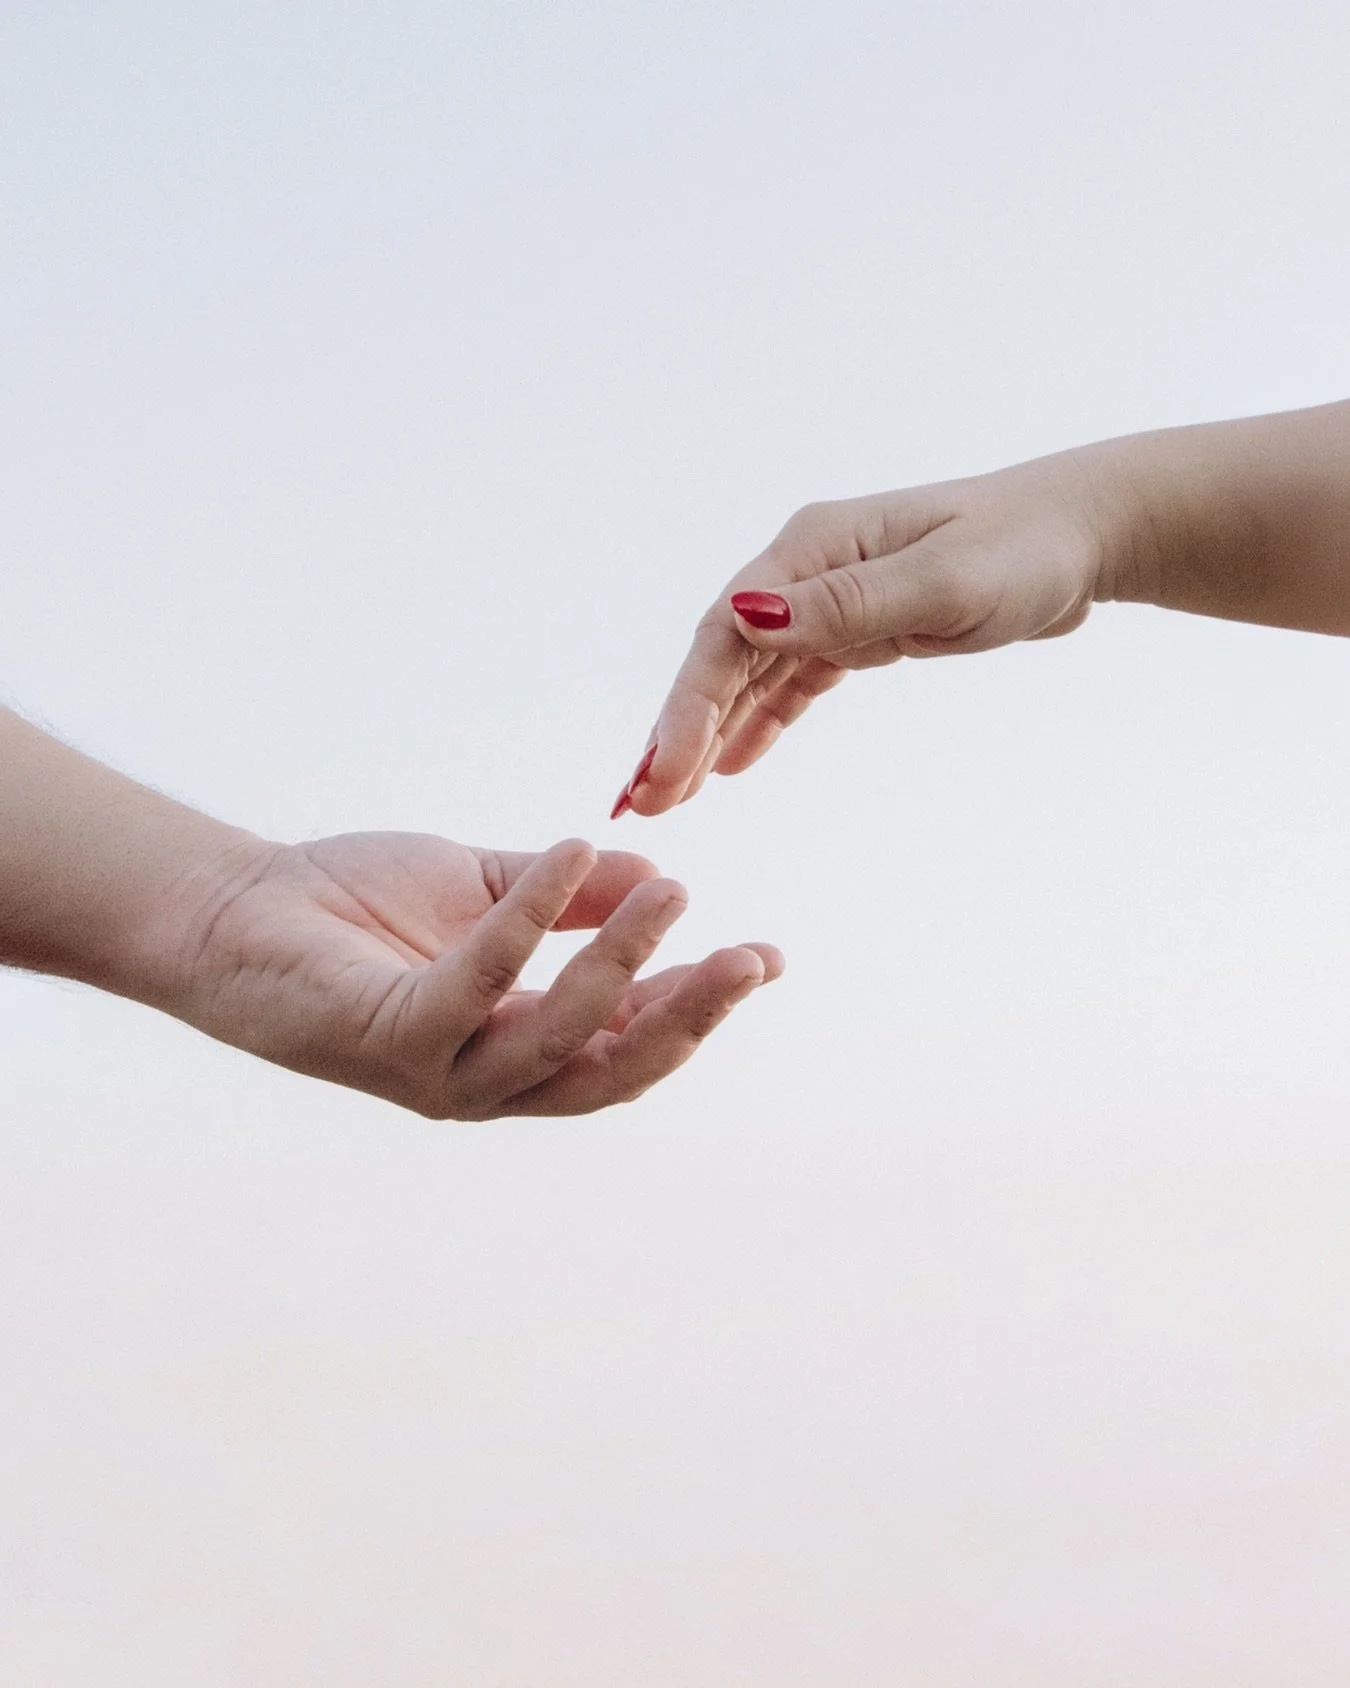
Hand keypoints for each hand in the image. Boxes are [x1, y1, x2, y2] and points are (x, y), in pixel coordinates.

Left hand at [161, 832, 781, 1118]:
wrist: (234, 907)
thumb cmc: (355, 906)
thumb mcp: (486, 892)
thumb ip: (569, 898)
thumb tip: (656, 876)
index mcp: (515, 1048)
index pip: (626, 1045)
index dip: (698, 1008)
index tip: (766, 956)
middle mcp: (485, 1079)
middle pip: (612, 1071)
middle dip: (690, 1018)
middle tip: (752, 957)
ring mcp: (439, 1069)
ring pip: (559, 1039)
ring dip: (625, 967)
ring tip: (677, 895)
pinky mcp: (391, 1036)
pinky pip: (480, 981)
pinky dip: (533, 921)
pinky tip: (576, 855)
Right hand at [620, 449, 1119, 814]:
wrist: (1082, 537)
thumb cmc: (1023, 550)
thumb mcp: (943, 582)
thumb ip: (847, 604)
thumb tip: (748, 616)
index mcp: (814, 548)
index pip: (725, 632)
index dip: (686, 705)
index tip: (664, 772)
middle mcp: (809, 570)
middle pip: (723, 657)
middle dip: (681, 731)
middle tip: (644, 805)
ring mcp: (832, 600)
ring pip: (751, 676)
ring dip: (710, 734)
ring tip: (672, 798)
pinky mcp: (860, 629)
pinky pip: (793, 683)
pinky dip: (759, 723)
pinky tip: (732, 765)